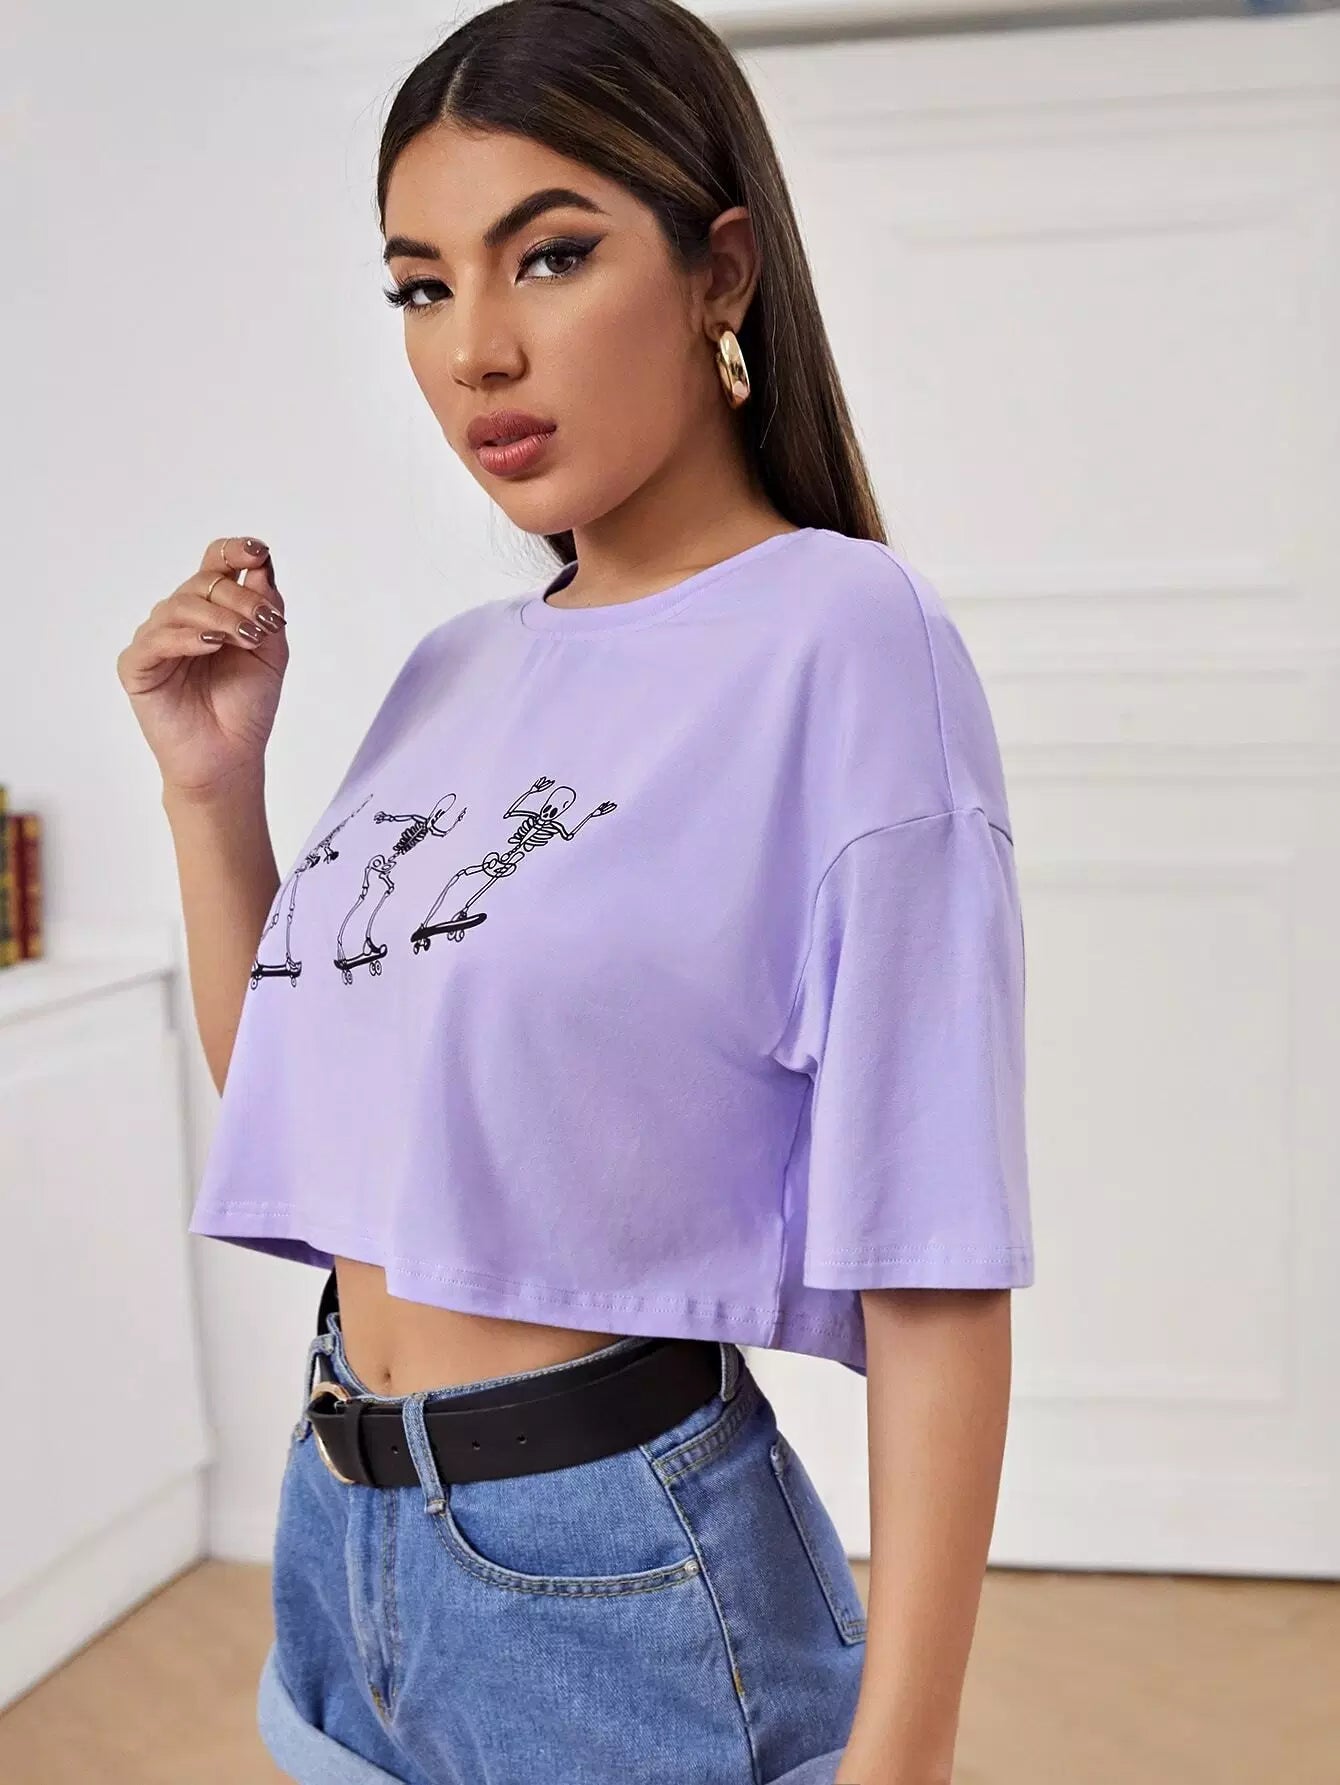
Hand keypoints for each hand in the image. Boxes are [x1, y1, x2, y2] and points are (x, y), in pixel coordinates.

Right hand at [116, 535, 287, 799]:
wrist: (230, 758)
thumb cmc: (246, 708)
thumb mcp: (271, 652)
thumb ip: (267, 608)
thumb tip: (263, 565)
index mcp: (212, 611)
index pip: (215, 565)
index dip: (234, 551)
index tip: (260, 552)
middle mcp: (180, 620)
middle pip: (203, 584)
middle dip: (240, 599)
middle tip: (264, 626)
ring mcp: (156, 641)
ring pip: (180, 606)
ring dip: (219, 618)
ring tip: (246, 639)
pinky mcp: (137, 667)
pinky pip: (156, 640)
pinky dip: (187, 638)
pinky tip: (212, 645)